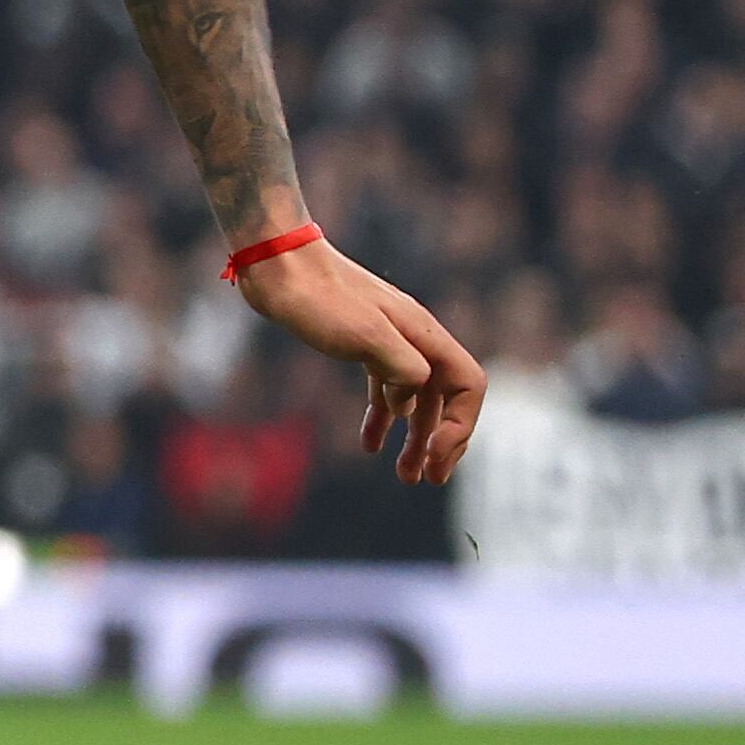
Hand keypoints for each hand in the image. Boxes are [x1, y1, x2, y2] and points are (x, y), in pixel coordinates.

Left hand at [236, 234, 487, 483]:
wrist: (277, 265)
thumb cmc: (318, 298)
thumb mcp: (365, 335)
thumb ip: (400, 369)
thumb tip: (410, 402)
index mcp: (424, 336)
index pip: (468, 386)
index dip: (460, 425)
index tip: (435, 456)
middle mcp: (414, 339)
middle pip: (446, 398)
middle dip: (442, 441)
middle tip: (426, 479)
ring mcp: (388, 342)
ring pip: (415, 398)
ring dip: (415, 437)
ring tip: (405, 475)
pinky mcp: (361, 345)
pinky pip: (385, 388)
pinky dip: (382, 418)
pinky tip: (369, 445)